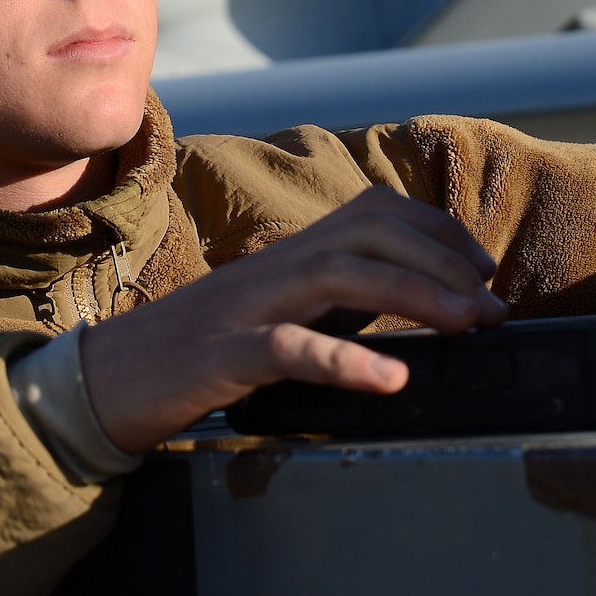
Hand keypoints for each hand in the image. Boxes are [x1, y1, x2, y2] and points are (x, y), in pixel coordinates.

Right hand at [80, 188, 506, 451]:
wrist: (104, 382)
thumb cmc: (196, 353)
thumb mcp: (276, 315)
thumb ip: (332, 303)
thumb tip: (411, 308)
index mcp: (289, 257)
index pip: (374, 213)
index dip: (438, 232)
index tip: (484, 269)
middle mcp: (274, 268)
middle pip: (369, 232)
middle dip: (442, 261)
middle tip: (491, 306)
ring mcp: (247, 308)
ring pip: (342, 275)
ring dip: (416, 296)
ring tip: (468, 325)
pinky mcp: (223, 356)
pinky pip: (291, 349)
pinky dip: (347, 359)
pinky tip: (393, 377)